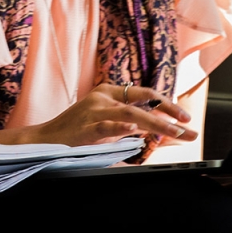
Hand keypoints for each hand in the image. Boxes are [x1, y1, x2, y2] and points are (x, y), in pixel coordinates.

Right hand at [15, 83, 197, 147]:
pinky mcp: (84, 127)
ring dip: (156, 123)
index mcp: (109, 93)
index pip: (145, 94)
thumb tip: (153, 130)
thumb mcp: (106, 124)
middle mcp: (103, 97)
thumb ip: (128, 124)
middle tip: (188, 125)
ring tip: (174, 132)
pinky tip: (136, 129)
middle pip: (143, 100)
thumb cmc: (76, 133)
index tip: (185, 118)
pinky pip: (106, 125)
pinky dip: (122, 127)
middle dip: (169, 112)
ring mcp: (93, 110)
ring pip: (130, 112)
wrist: (44, 140)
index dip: (167, 105)